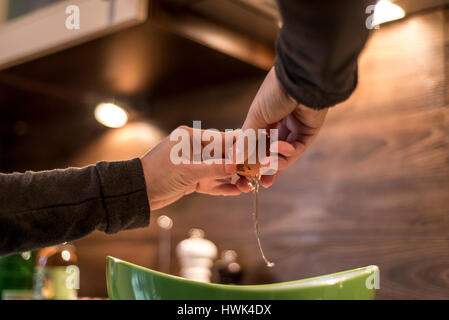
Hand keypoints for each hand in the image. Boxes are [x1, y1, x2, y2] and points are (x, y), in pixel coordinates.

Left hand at [140, 126, 249, 210]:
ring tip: (250, 185)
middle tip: (258, 170)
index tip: (256, 149)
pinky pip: (212, 183)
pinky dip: (224, 187)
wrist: (138, 192)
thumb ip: (213, 168)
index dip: (239, 146)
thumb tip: (236, 166)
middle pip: (223, 155)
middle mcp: (194, 150)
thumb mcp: (187, 170)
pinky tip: (238, 190)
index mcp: (191, 138)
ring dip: (234, 178)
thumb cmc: (157, 174)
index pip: (221, 140)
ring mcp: (194, 165)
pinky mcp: (192, 180)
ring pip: (220, 171)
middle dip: (240, 164)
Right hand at [241, 67, 327, 187]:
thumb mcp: (255, 117)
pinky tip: (278, 146)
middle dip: (265, 169)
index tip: (243, 173)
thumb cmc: (274, 93)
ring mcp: (294, 130)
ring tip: (266, 166)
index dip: (250, 160)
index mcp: (263, 120)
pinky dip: (286, 151)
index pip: (256, 145)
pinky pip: (296, 149)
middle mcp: (279, 126)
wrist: (299, 81)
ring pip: (284, 155)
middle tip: (258, 181)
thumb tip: (233, 159)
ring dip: (275, 162)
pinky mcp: (308, 133)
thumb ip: (246, 140)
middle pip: (271, 153)